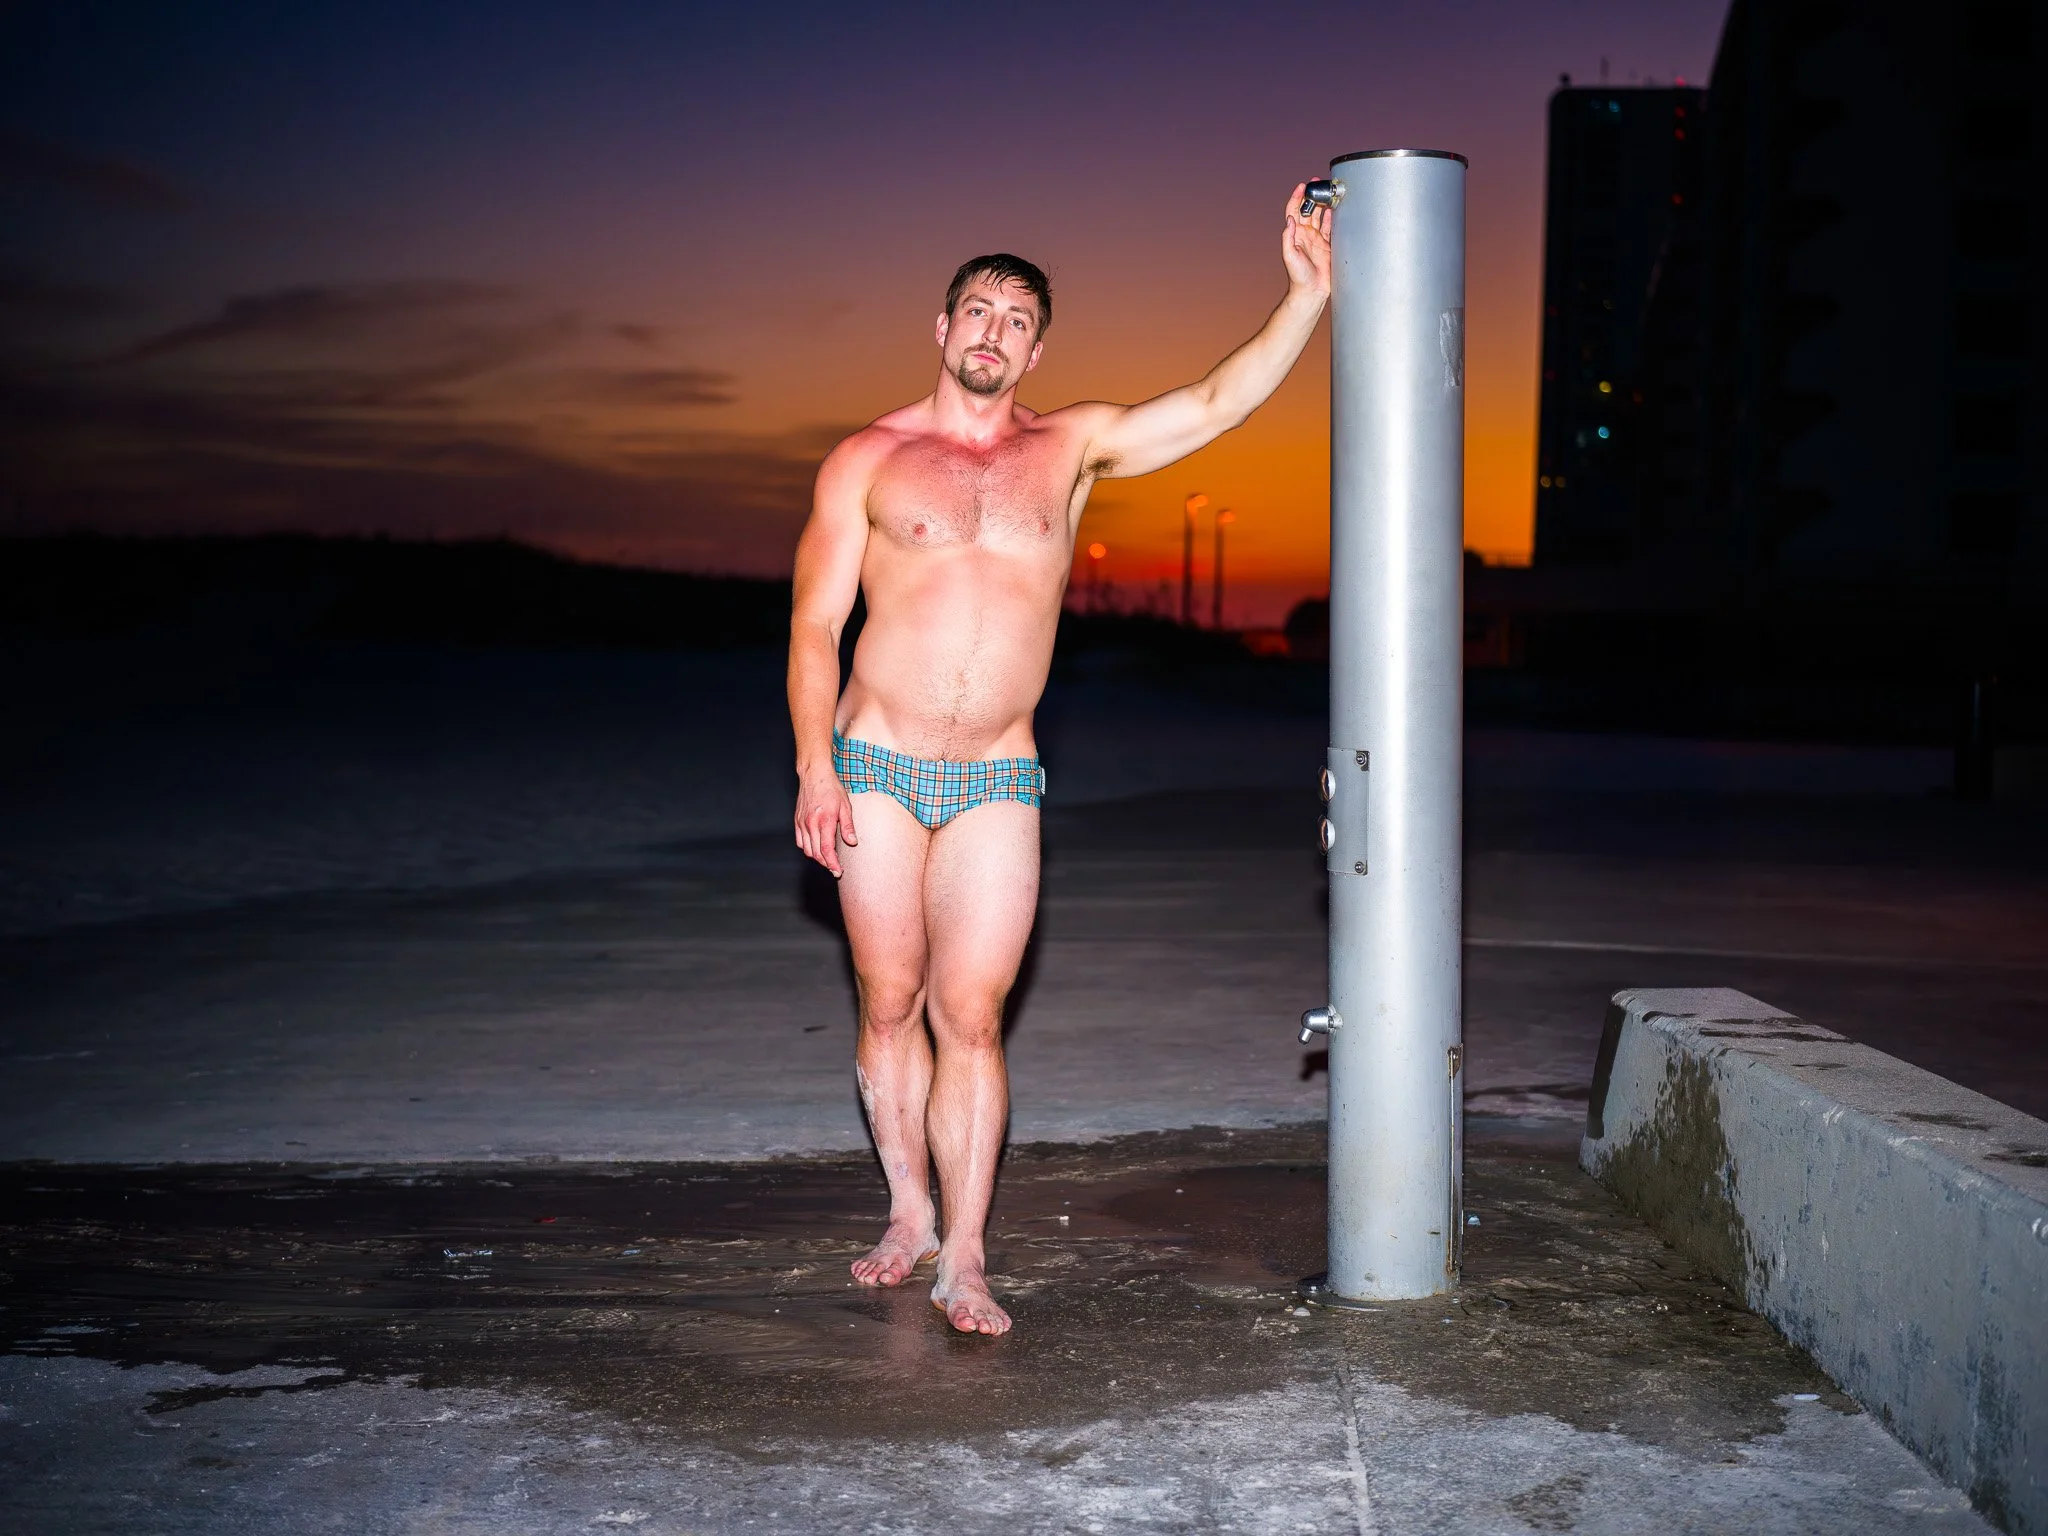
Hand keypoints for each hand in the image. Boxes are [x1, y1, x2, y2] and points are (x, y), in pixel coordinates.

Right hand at [794, 767, 856, 876]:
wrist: (814, 775)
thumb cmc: (831, 788)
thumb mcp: (845, 806)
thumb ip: (848, 826)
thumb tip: (852, 842)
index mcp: (824, 821)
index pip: (826, 850)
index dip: (832, 864)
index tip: (838, 871)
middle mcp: (810, 824)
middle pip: (816, 853)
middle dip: (826, 864)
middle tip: (836, 868)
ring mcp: (802, 823)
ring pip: (807, 850)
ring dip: (817, 857)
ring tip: (828, 858)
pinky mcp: (797, 821)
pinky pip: (800, 842)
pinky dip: (808, 849)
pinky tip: (816, 847)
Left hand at [1282, 182, 1332, 299]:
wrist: (1311, 291)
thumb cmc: (1298, 276)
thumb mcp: (1289, 256)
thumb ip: (1288, 237)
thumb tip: (1290, 219)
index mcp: (1295, 234)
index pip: (1294, 210)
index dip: (1297, 197)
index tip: (1302, 186)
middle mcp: (1305, 234)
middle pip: (1308, 209)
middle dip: (1311, 195)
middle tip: (1317, 183)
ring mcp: (1316, 239)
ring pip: (1319, 215)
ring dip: (1322, 203)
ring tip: (1327, 191)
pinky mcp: (1327, 244)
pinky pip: (1329, 227)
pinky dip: (1331, 216)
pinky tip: (1334, 208)